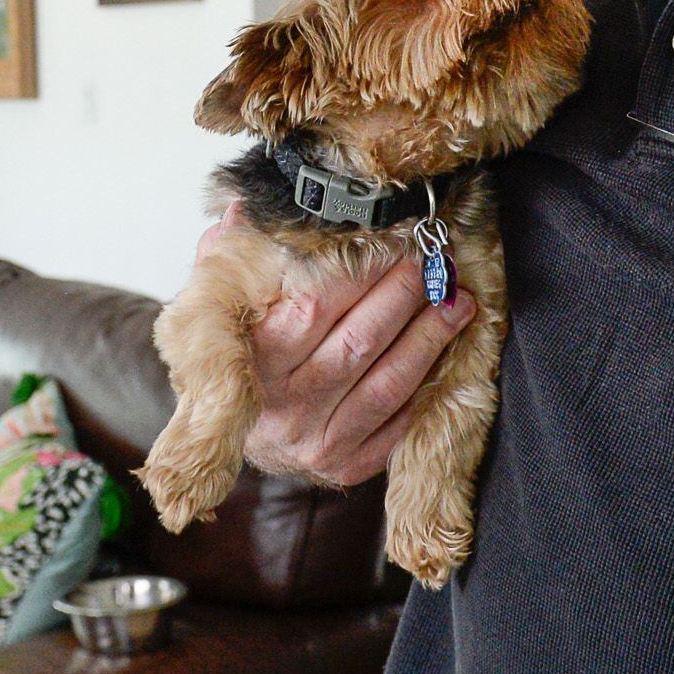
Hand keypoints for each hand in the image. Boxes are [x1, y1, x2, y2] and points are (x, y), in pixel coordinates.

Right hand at [222, 205, 477, 487]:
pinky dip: (427, 386)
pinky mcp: (345, 465)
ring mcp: (317, 441)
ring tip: (457, 301)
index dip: (362, 273)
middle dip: (405, 297)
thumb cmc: (234, 364)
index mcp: (254, 362)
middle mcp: (285, 407)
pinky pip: (398, 425)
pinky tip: (447, 353)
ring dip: (430, 339)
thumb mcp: (215, 308)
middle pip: (360, 342)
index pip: (315, 307)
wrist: (223, 441)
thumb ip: (226, 259)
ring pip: (388, 384)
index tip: (393, 244)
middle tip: (435, 264)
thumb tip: (242, 209)